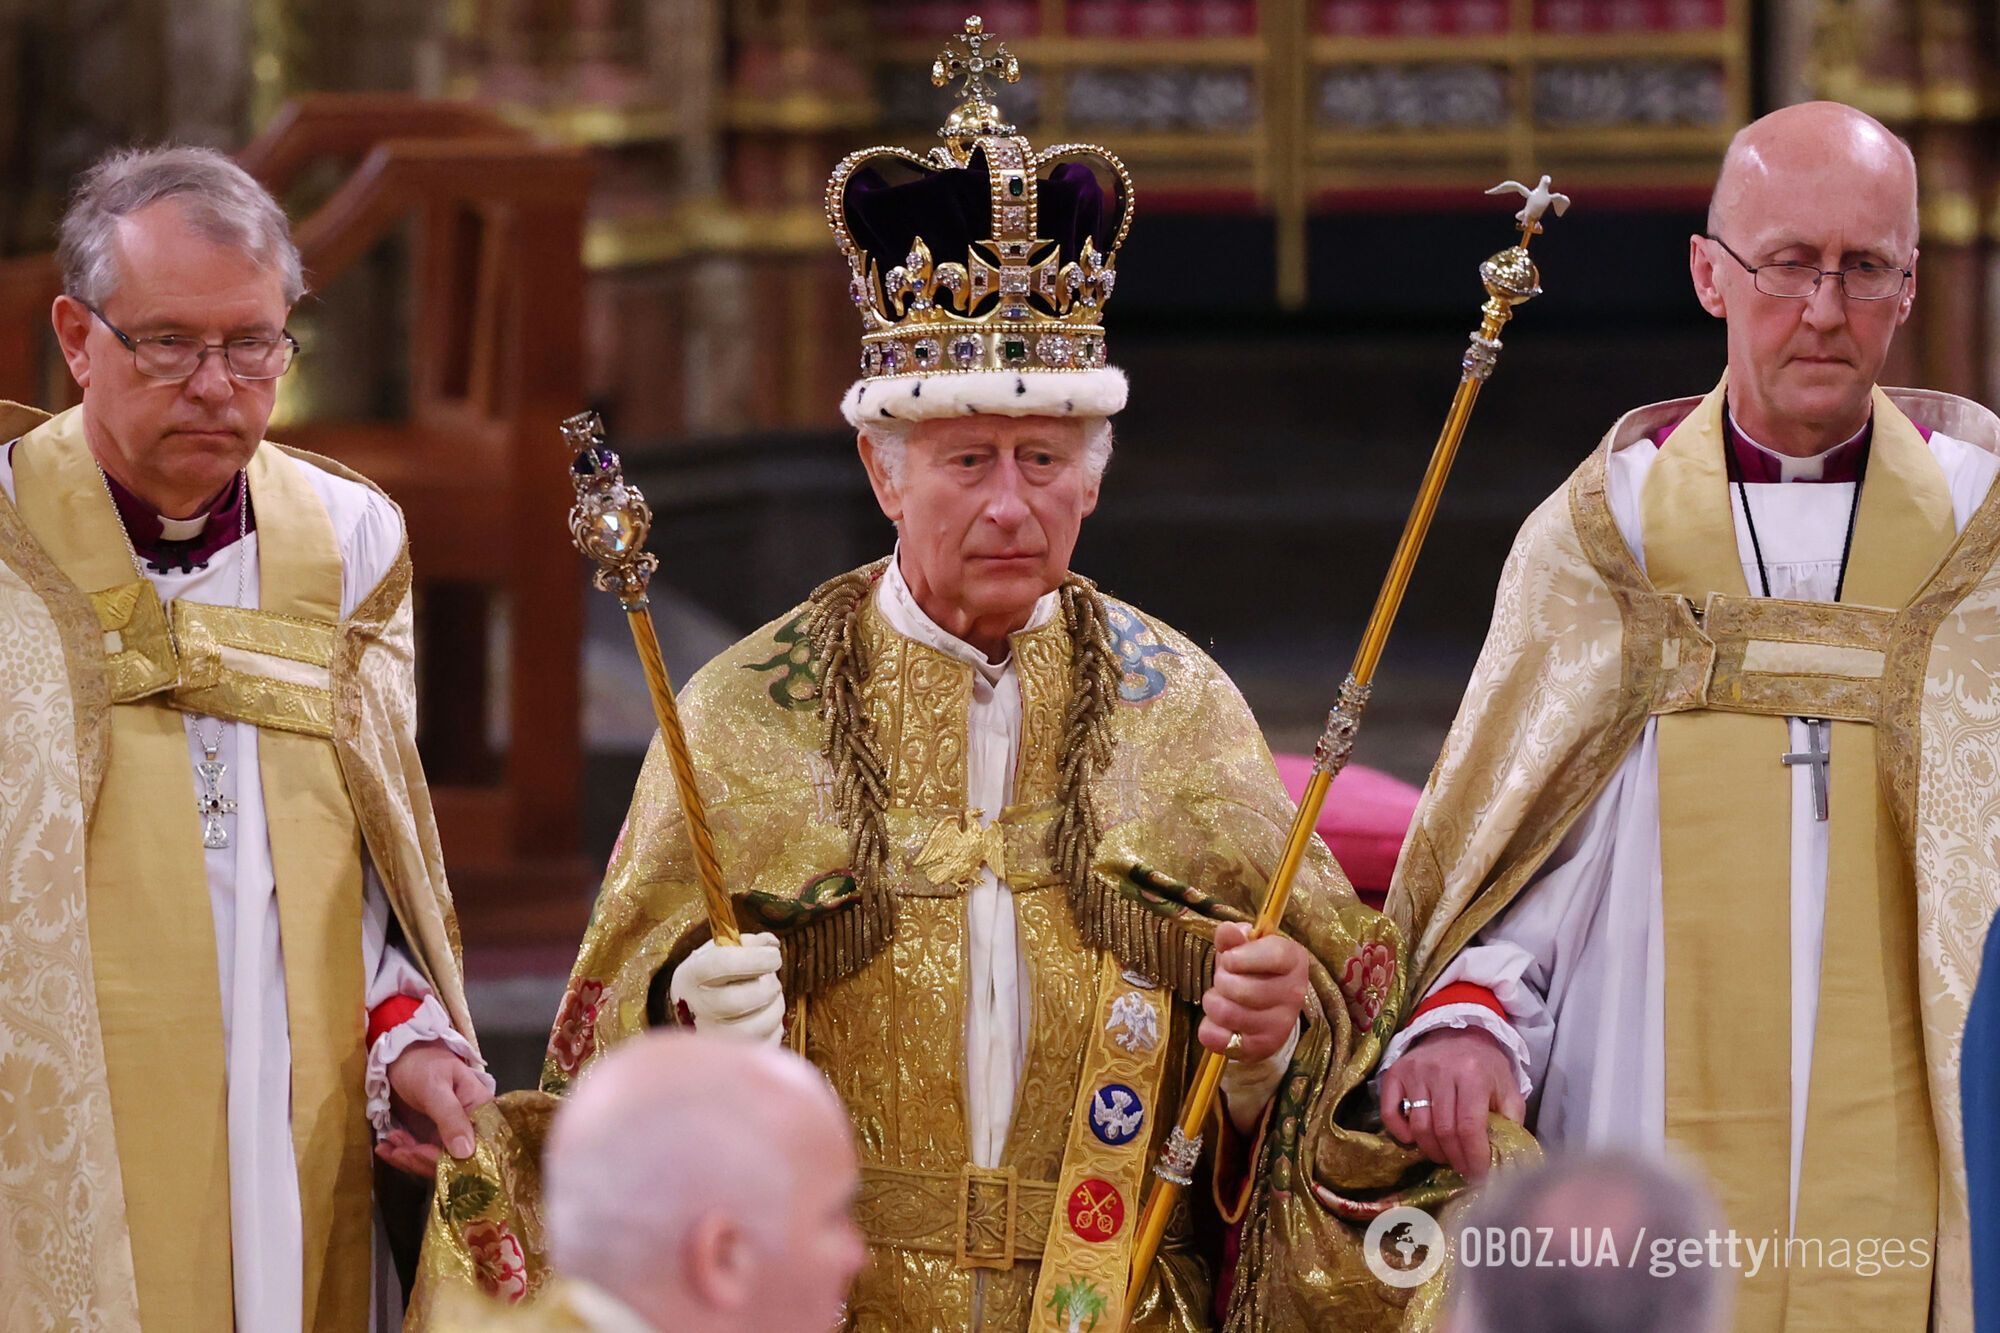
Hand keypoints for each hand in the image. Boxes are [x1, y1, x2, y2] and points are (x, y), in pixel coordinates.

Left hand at [377, 1039, 494, 1176]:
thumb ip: (450, 1118)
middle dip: (422, 1159)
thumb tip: (466, 1154)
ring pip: (433, 1159)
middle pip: (453, 1157)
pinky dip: (401, 1154)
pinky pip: (419, 1153)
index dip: (451, 1158)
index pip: (475, 1145)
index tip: (421, 1154)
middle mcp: (469, 1125)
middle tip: (398, 1151)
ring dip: (408, 1156)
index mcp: (480, 1110)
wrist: (401, 1055)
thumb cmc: (424, 1064)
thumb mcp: (436, 1088)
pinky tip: (385, 1148)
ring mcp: (448, 1132)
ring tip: (388, 1145)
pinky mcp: (430, 1135)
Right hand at [668, 932, 784, 1043]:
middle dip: (768, 986)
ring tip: (768, 997)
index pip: (722, 963)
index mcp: (690, 977)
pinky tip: (762, 1017)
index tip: (773, 954)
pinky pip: (767, 1042)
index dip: (756, 957)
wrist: (693, 1016)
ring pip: (758, 1024)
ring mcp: (712, 1038)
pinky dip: (774, 1027)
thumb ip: (745, 944)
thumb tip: (770, 943)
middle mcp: (697, 1010)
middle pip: (740, 1000)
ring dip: (774, 1006)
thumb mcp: (718, 953)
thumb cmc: (711, 981)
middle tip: (771, 979)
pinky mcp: (731, 1059)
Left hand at [1198, 922, 1309, 1063]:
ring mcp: (1279, 1025)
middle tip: (1226, 980)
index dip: (1241, 956)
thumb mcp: (1245, 949)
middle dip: (1221, 980)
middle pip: (1240, 987)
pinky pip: (1216, 1037)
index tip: (1230, 958)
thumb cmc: (1254, 972)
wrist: (1269, 1015)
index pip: (1273, 955)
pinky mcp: (1260, 1048)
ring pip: (1225, 1012)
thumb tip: (1227, 929)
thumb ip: (1234, 938)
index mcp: (1294, 961)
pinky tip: (1221, 1022)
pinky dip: (1209, 1028)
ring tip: (1222, 998)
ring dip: (1213, 1002)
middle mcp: (1293, 994)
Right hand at [1379, 1026, 1524, 1181]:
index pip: (1469, 1126)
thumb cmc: (1485, 1065)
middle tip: (1463, 1169)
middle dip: (1455, 1159)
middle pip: (1444, 1131)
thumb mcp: (1507, 1088)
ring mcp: (1415, 1072)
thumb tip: (1506, 1156)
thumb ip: (1511, 1120)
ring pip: (1419, 1126)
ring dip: (1432, 1151)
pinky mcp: (1396, 1073)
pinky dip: (1399, 1132)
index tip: (1479, 1173)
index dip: (1474, 1156)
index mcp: (1473, 1075)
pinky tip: (1412, 1139)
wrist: (1458, 1031)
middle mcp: (1441, 1071)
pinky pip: (1390, 1111)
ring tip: (1444, 1156)